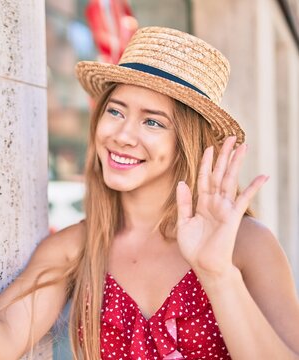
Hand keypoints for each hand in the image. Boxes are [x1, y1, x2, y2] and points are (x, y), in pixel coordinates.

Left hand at [175, 136, 267, 277]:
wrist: (204, 265)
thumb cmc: (194, 247)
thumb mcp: (183, 222)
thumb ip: (184, 202)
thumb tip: (182, 182)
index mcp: (202, 203)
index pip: (204, 178)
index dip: (205, 162)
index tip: (208, 147)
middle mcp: (215, 203)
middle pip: (219, 174)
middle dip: (224, 156)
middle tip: (230, 137)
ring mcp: (224, 208)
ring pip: (230, 181)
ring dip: (235, 163)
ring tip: (242, 146)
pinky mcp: (232, 217)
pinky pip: (243, 199)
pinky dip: (253, 188)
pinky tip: (262, 176)